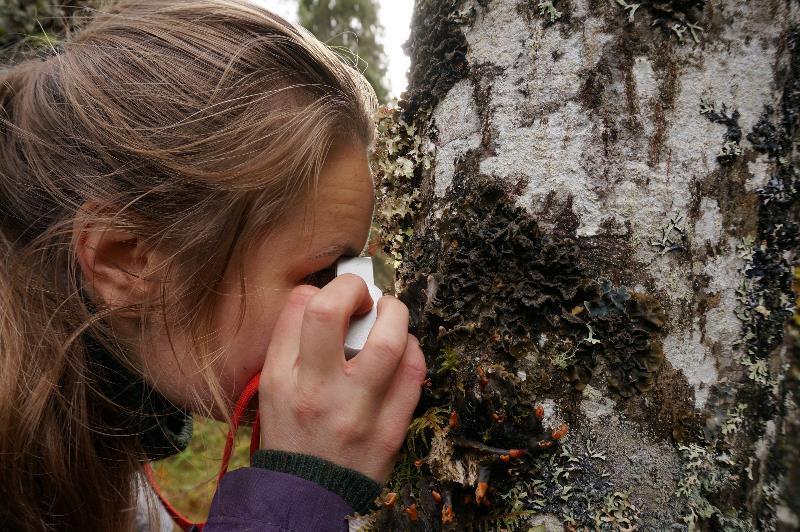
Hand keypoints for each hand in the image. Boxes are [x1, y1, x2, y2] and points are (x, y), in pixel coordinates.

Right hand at [258, 274, 426, 481]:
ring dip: (396, 315)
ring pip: (388, 342)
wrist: (309, 498)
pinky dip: (412, 352)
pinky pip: (413, 376)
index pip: (301, 307)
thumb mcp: (274, 389)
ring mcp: (356, 413)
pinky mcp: (389, 431)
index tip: (336, 297)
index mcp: (283, 378)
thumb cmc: (292, 435)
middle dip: (356, 288)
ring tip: (391, 315)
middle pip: (334, 312)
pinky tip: (404, 350)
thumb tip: (327, 299)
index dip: (324, 289)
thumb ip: (292, 345)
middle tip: (365, 297)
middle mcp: (316, 391)